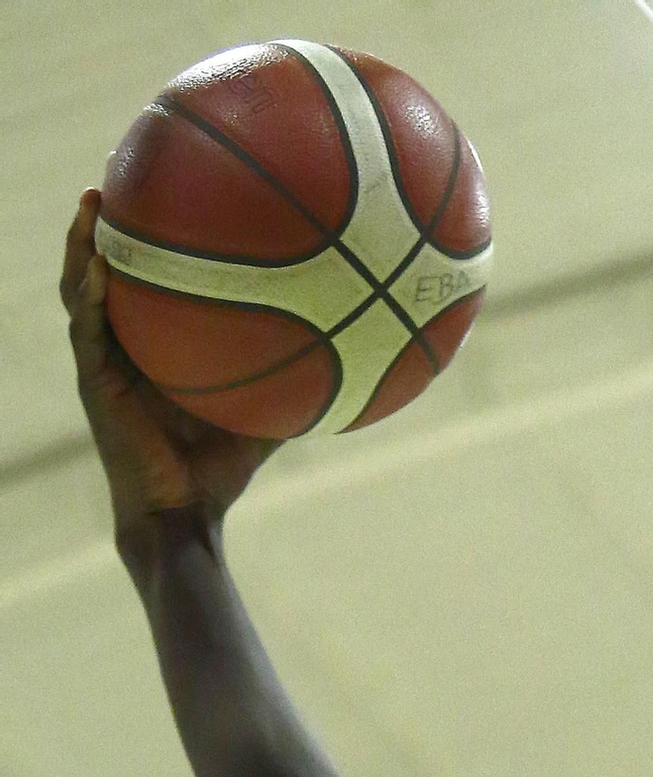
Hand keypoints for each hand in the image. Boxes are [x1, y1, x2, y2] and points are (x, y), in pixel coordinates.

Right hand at [61, 192, 277, 540]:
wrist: (184, 514)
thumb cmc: (222, 470)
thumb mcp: (267, 415)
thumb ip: (298, 380)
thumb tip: (353, 353)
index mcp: (157, 347)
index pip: (151, 280)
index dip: (154, 238)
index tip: (170, 189)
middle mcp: (127, 346)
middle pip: (111, 268)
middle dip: (113, 222)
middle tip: (125, 169)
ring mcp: (104, 361)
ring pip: (83, 286)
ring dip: (83, 242)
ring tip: (93, 198)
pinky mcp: (93, 381)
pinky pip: (86, 326)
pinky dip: (89, 292)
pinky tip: (97, 263)